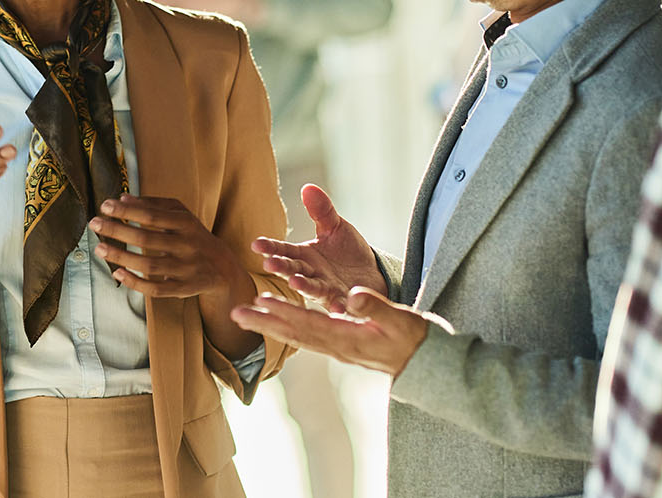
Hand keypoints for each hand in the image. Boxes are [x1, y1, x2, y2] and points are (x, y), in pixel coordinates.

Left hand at [89, 195, 248, 300]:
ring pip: (149, 265)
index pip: (152, 216)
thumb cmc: (193, 235)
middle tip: (94, 223)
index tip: (104, 205)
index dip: (127, 211)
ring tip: (99, 248)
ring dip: (121, 257)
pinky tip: (117, 273)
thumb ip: (154, 205)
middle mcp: (187, 246)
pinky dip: (135, 282)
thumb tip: (123, 197)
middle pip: (147, 239)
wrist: (222, 267)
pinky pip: (156, 289)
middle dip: (117, 231)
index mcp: (186, 223)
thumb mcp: (181, 215)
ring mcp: (186, 269)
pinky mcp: (183, 289)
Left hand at [231, 287, 428, 376]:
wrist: (427, 365)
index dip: (283, 312)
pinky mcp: (341, 346)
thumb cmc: (416, 341)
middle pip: (294, 332)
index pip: (308, 323)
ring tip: (247, 316)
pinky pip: (307, 337)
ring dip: (271, 324)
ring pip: (297, 335)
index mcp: (348, 338)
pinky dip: (289, 327)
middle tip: (235, 314)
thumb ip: (376, 307)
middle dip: (264, 322)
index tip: (259, 302)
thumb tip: (351, 296)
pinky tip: (278, 321)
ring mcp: (338, 348)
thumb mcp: (402, 321)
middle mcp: (337, 346)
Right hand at [252, 184, 385, 313]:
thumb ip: (321, 211)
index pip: (283, 250)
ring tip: (295, 282)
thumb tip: (308, 187)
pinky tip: (337, 308)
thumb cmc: (348, 251)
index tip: (255, 244)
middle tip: (269, 264)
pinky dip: (338, 307)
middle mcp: (310, 274)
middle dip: (281, 267)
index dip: (270, 247)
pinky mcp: (343, 301)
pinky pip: (339, 304)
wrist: (373, 274)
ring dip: (303, 286)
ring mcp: (325, 289)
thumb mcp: (335, 228)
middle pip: (293, 269)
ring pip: (311, 288)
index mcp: (304, 255)